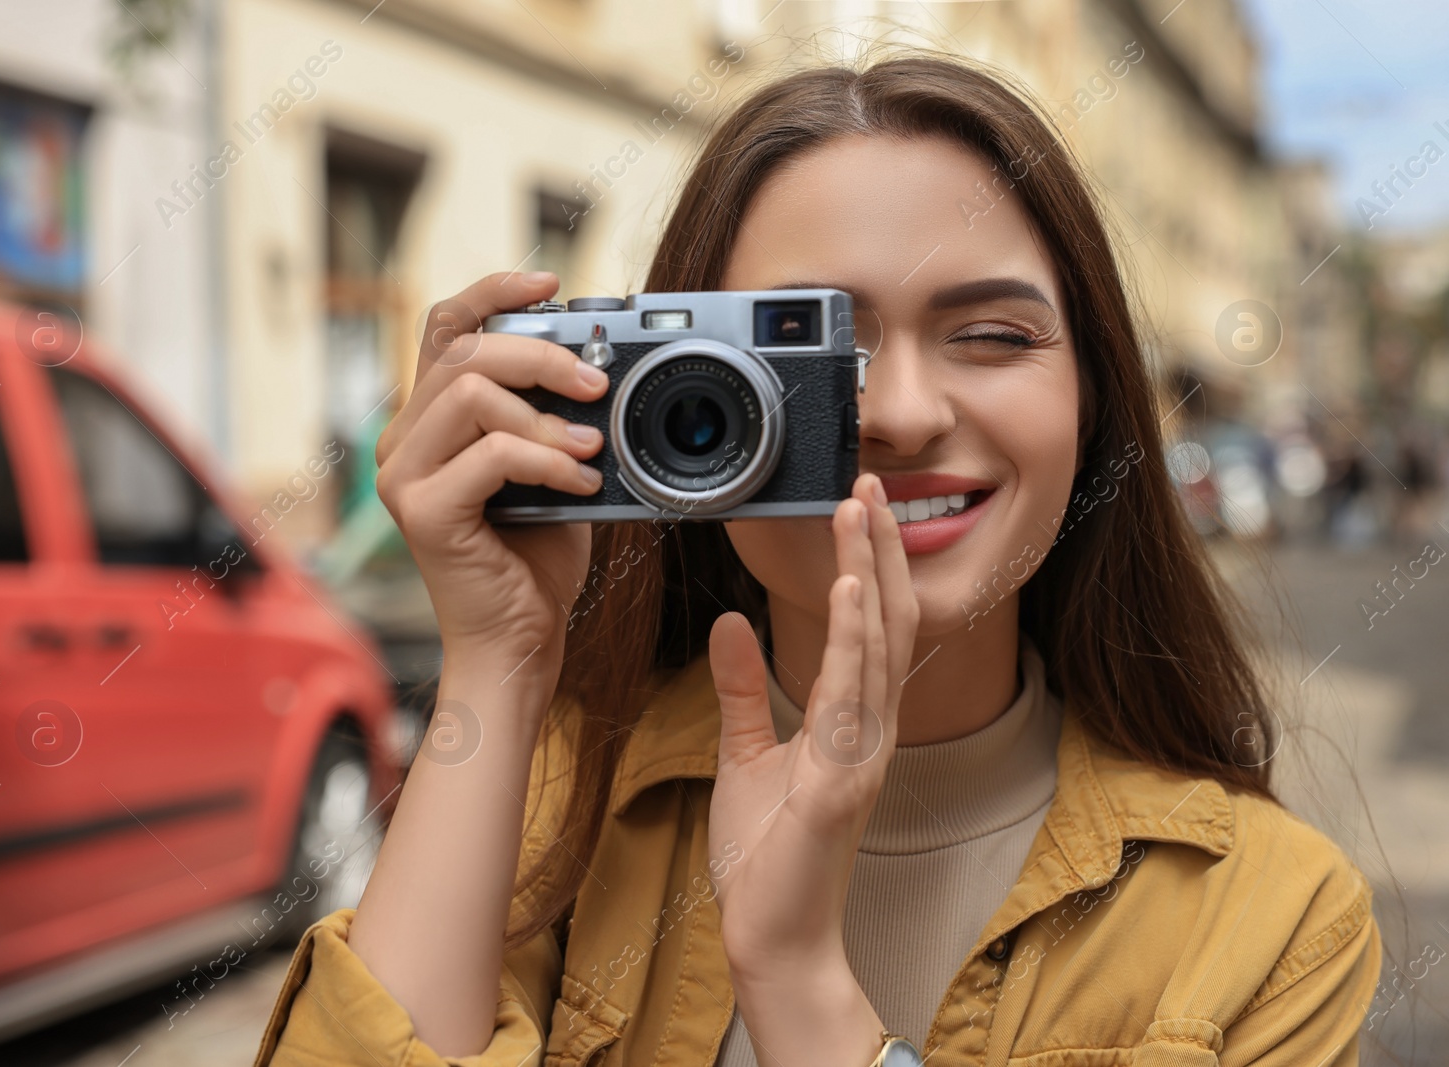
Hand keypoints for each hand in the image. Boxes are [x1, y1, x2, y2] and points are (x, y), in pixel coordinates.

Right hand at [374, 271, 607, 693]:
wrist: (519, 643)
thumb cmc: (535, 561)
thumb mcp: (552, 470)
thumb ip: (554, 418)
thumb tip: (598, 365)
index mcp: (428, 423)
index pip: (444, 327)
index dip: (493, 290)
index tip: (550, 282)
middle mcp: (402, 441)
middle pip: (464, 351)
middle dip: (541, 355)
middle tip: (597, 383)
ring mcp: (402, 476)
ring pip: (471, 393)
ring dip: (545, 415)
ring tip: (590, 449)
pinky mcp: (420, 511)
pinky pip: (491, 454)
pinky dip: (548, 462)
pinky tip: (581, 484)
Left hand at [704, 472, 917, 1065]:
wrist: (773, 935)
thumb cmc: (768, 855)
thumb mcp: (746, 756)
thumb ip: (740, 690)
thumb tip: (728, 624)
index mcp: (852, 722)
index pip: (870, 626)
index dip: (869, 564)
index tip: (858, 506)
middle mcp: (870, 729)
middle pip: (886, 620)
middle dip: (879, 549)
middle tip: (869, 482)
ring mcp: (863, 752)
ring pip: (876, 644)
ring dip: (870, 572)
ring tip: (861, 510)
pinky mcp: (843, 777)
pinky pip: (852, 694)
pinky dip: (851, 637)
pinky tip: (847, 590)